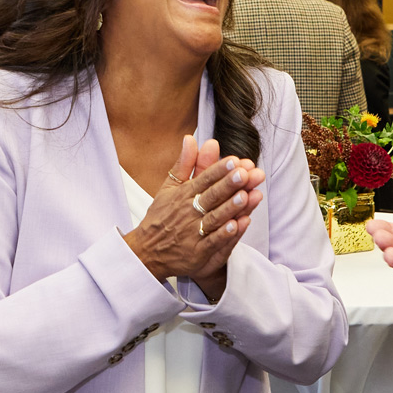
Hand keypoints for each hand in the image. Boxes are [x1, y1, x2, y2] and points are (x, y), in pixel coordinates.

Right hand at [125, 137, 263, 286]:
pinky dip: (225, 235)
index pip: (204, 180)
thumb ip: (184, 164)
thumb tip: (190, 138)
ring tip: (246, 195)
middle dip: (229, 185)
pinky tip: (238, 224)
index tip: (235, 160)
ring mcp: (193, 234)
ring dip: (230, 208)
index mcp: (183, 195)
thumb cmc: (162, 217)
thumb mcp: (169, 188)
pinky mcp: (198, 253)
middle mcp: (188, 212)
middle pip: (211, 197)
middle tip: (245, 173)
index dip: (219, 170)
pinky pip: (213, 243)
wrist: (146, 252)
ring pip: (214, 219)